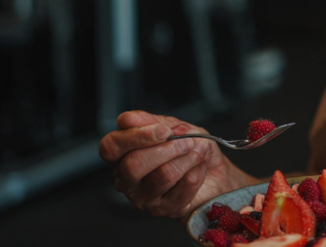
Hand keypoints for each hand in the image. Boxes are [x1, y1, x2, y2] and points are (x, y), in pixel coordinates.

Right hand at [99, 111, 254, 218]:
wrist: (214, 173)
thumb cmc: (189, 149)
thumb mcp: (172, 127)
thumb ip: (150, 121)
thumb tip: (128, 118)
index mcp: (121, 157)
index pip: (111, 147)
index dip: (136, 136)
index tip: (164, 130)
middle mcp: (127, 181)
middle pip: (133, 165)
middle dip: (166, 148)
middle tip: (187, 141)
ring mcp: (145, 198)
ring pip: (163, 175)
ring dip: (188, 157)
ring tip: (201, 148)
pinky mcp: (167, 209)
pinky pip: (185, 185)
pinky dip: (199, 169)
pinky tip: (203, 163)